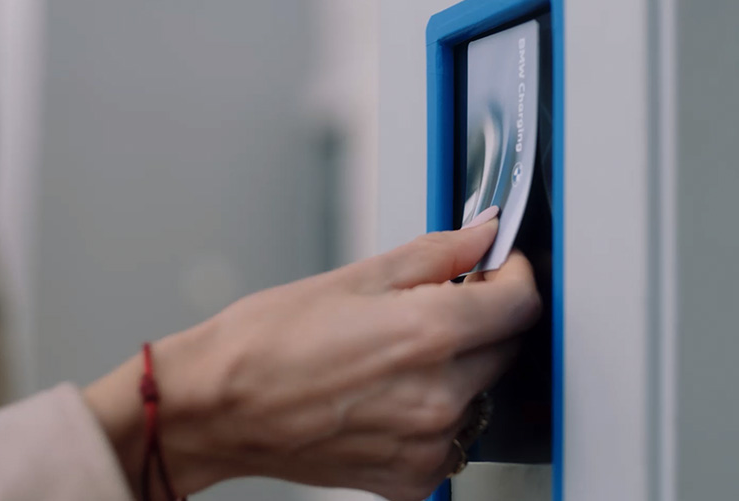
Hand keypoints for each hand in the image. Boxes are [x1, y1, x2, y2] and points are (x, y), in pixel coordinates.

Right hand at [85, 213, 540, 500]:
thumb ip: (437, 255)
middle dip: (483, 318)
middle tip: (437, 303)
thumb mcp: (357, 277)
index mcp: (429, 336)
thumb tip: (482, 235)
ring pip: (482, 393)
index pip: (520, 304)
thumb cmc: (267, 342)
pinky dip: (436, 414)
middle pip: (505, 347)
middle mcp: (439, 398)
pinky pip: (452, 438)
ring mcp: (427, 446)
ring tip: (401, 353)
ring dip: (460, 368)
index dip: (514, 275)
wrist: (217, 408)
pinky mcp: (412, 478)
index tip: (499, 266)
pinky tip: (391, 395)